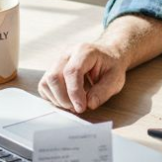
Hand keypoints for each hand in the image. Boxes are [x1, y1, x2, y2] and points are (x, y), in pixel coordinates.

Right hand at [38, 14, 161, 114]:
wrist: (110, 54)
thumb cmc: (113, 65)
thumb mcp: (116, 78)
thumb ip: (104, 90)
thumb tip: (90, 104)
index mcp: (84, 51)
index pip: (73, 72)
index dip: (75, 92)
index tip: (82, 107)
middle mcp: (67, 52)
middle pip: (54, 77)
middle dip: (64, 98)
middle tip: (78, 110)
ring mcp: (58, 59)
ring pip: (46, 81)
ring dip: (57, 99)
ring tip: (74, 106)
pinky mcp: (53, 68)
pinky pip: (45, 85)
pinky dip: (52, 97)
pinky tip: (67, 101)